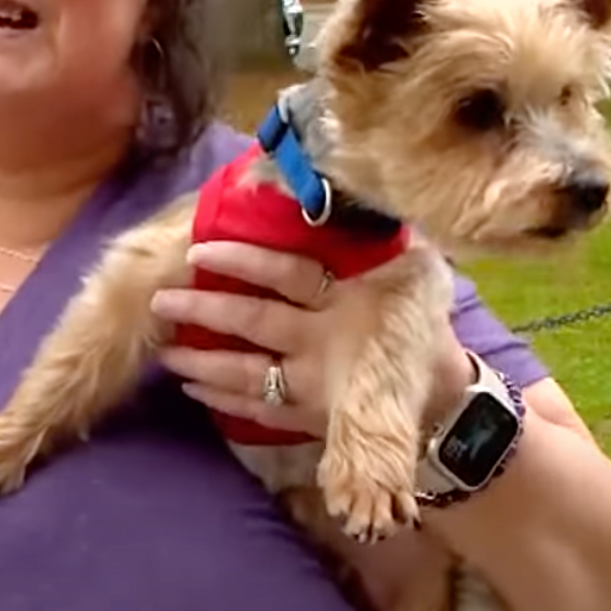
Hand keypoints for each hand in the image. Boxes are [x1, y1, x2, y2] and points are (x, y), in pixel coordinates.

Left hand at [150, 241, 470, 439]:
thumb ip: (376, 243)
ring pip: (249, 374)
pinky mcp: (313, 421)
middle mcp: (328, 341)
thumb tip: (348, 189)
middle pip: (257, 323)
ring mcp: (318, 387)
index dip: (244, 261)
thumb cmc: (419, 325)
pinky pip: (260, 411)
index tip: (199, 251)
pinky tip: (194, 389)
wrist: (448, 398)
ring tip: (165, 354)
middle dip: (205, 312)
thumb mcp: (413, 278)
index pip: (289, 273)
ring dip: (203, 364)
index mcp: (351, 299)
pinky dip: (225, 401)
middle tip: (161, 301)